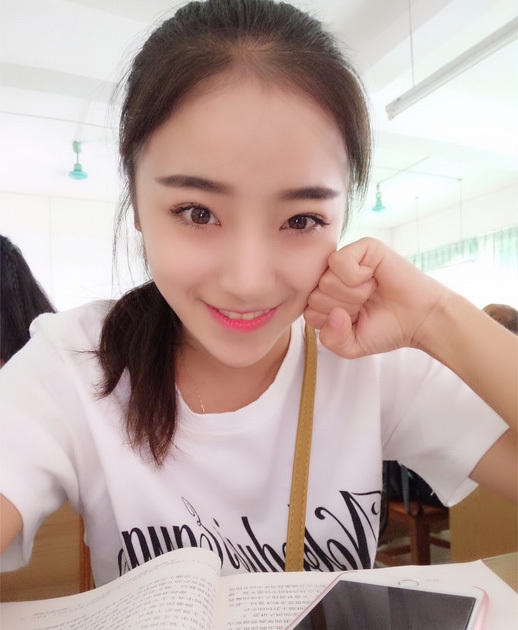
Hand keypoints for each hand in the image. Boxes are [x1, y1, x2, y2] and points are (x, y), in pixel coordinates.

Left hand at [303, 237, 448, 357]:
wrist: (420, 319)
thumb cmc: (387, 328)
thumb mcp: (351, 345)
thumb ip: (331, 339)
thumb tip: (334, 314)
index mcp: (326, 298)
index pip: (308, 312)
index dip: (334, 323)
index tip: (356, 320)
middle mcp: (332, 278)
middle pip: (315, 297)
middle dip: (344, 309)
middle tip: (366, 305)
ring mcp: (345, 261)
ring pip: (326, 281)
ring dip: (353, 294)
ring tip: (371, 292)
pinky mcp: (362, 247)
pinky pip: (338, 262)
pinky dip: (356, 277)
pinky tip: (372, 278)